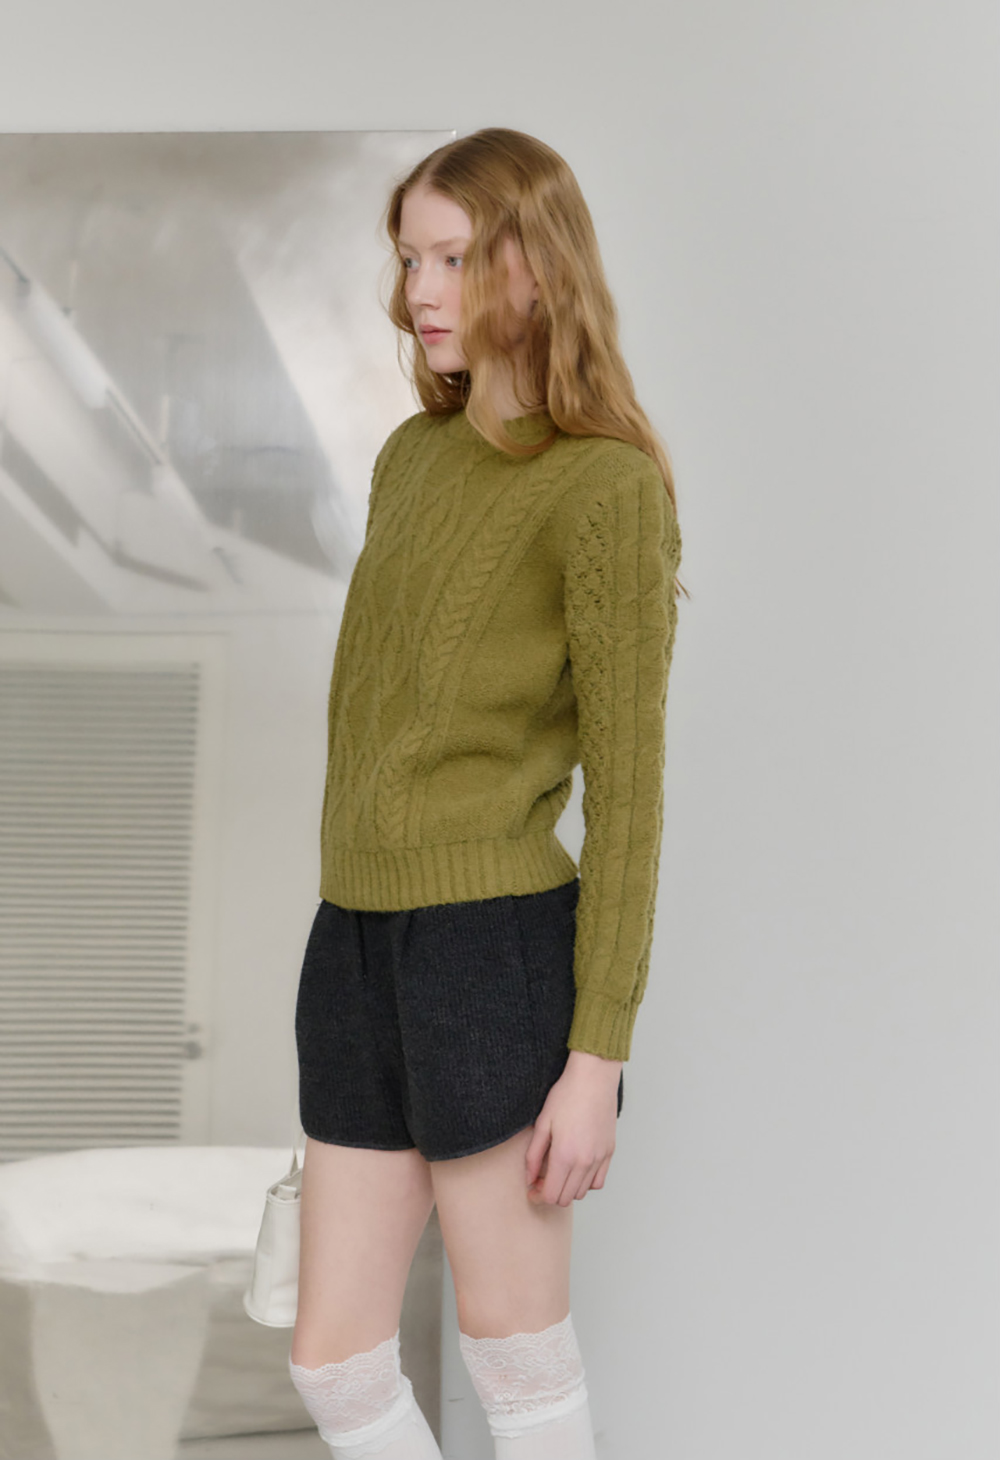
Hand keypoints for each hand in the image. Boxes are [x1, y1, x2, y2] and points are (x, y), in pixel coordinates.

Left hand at [524, 1050, 621, 1206]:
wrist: (593, 1079)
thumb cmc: (566, 1096)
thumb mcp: (542, 1124)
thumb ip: (534, 1156)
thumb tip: (529, 1179)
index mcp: (564, 1156)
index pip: (552, 1195)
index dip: (539, 1196)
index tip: (532, 1189)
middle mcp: (584, 1162)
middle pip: (566, 1198)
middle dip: (551, 1193)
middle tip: (542, 1180)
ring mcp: (599, 1158)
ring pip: (583, 1192)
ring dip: (568, 1188)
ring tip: (559, 1172)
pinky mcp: (609, 1151)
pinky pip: (598, 1181)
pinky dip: (586, 1182)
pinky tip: (577, 1169)